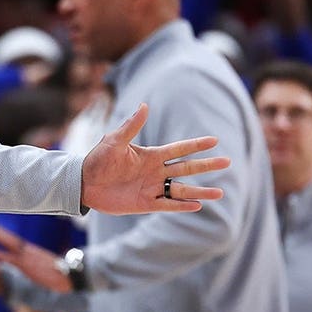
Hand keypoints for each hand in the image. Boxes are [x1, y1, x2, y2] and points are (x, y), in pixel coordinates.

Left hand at [0, 217, 70, 292]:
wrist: (71, 275)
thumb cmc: (60, 272)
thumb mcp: (43, 264)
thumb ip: (34, 261)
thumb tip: (30, 261)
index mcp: (31, 250)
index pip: (13, 239)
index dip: (1, 232)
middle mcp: (28, 250)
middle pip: (9, 237)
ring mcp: (27, 257)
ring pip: (9, 244)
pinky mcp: (28, 267)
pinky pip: (12, 259)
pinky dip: (1, 255)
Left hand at [81, 103, 228, 214]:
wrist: (84, 183)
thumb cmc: (97, 160)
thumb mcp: (114, 141)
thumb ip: (131, 126)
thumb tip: (144, 105)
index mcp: (150, 155)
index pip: (179, 149)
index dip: (196, 145)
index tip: (215, 140)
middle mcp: (155, 172)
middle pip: (187, 168)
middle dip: (206, 166)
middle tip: (228, 162)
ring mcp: (151, 188)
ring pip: (182, 189)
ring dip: (200, 191)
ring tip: (220, 192)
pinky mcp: (145, 204)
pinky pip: (168, 205)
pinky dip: (182, 205)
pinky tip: (198, 205)